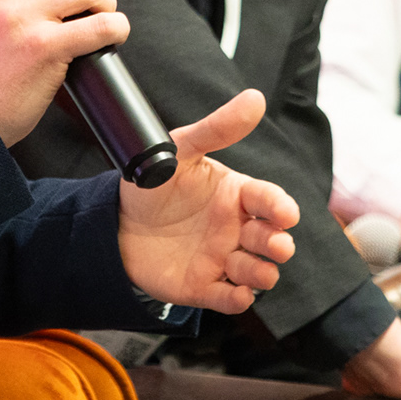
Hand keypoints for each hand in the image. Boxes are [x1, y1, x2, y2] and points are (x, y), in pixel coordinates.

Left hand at [117, 88, 298, 314]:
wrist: (114, 222)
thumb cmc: (153, 183)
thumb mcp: (181, 149)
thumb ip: (217, 128)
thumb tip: (255, 99)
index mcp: (236, 195)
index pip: (268, 200)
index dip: (280, 207)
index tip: (286, 213)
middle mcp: (235, 228)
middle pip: (269, 238)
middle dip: (278, 243)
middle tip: (276, 244)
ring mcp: (222, 258)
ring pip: (255, 271)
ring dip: (261, 273)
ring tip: (256, 271)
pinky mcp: (204, 285)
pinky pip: (228, 298)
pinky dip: (237, 300)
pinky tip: (237, 295)